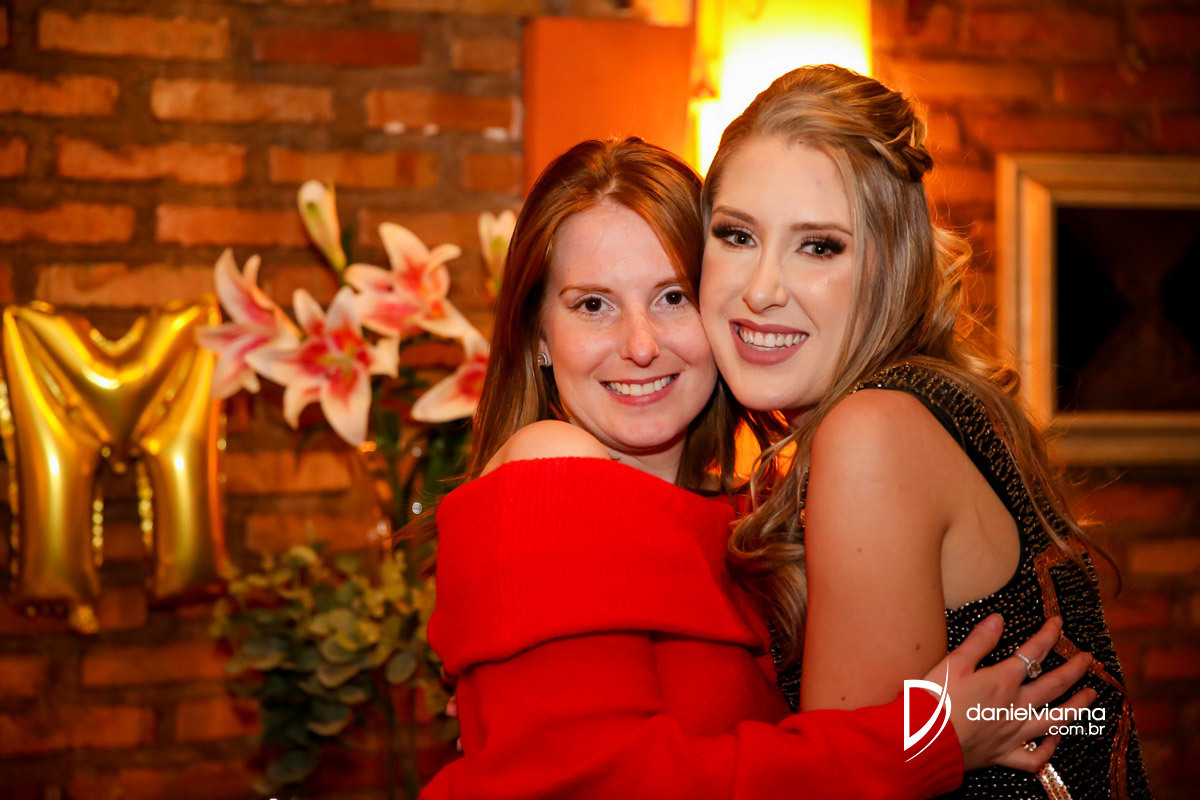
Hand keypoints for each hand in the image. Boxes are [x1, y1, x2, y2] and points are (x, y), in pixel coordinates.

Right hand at [925, 613, 1095, 771]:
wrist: (925, 740)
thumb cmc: (934, 700)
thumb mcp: (953, 663)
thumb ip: (978, 641)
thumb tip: (998, 619)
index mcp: (1003, 681)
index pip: (1033, 652)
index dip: (1049, 635)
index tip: (1059, 622)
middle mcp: (1016, 706)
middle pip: (1054, 685)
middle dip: (1075, 669)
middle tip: (1090, 659)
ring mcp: (1014, 732)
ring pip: (1056, 720)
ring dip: (1077, 706)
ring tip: (1091, 696)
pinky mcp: (1004, 755)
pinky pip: (1035, 756)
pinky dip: (1049, 749)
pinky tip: (1055, 739)